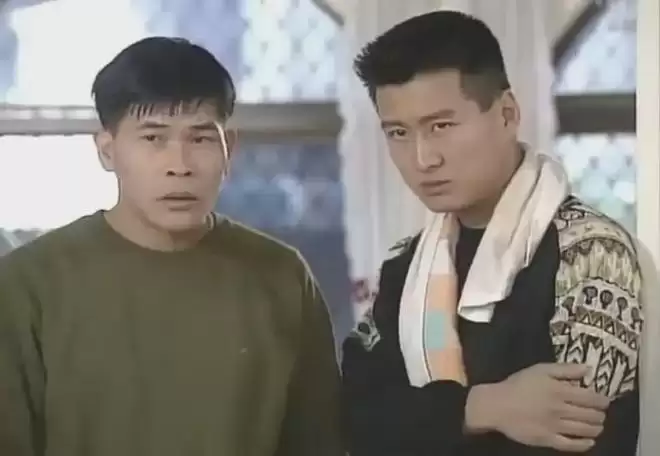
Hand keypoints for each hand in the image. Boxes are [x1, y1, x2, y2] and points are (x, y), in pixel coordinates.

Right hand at [465, 363, 609, 451]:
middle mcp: (561, 409)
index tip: (605, 400)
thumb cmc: (518, 385)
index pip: (591, 398)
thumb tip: (588, 369)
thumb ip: (565, 369)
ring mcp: (555, 426)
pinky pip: (571, 445)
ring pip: (585, 430)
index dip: (602, 400)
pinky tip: (589, 442)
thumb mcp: (540, 369)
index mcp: (560, 390)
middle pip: (591, 415)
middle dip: (601, 414)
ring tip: (598, 426)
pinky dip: (584, 444)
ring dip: (596, 428)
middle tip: (601, 413)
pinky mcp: (548, 440)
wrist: (497, 405)